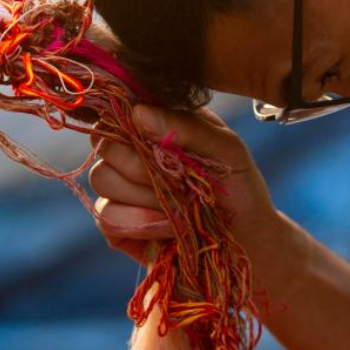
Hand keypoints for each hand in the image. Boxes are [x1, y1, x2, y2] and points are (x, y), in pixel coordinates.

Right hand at [89, 106, 287, 266]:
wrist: (247, 241)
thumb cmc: (238, 187)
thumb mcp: (226, 149)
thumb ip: (186, 127)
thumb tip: (139, 112)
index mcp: (155, 124)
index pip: (117, 108)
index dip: (126, 119)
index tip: (154, 139)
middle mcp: (131, 152)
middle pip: (103, 143)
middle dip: (139, 163)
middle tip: (176, 179)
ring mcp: (120, 188)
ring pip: (102, 178)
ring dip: (145, 195)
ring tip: (180, 206)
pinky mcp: (116, 224)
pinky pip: (106, 216)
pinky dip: (141, 222)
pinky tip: (170, 227)